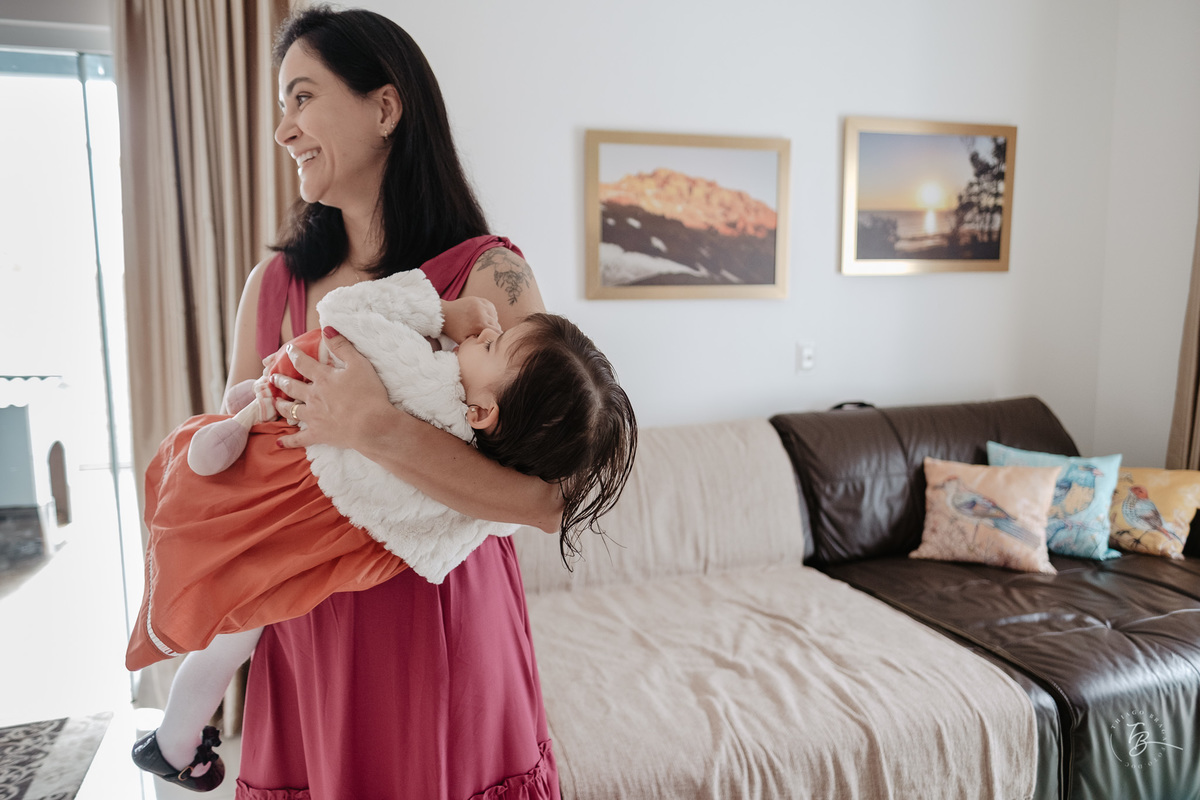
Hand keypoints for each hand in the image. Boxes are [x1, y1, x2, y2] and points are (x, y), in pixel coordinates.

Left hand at [271, 328, 392, 450]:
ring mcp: (313, 416)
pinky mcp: (318, 434)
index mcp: (323, 378)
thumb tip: (327, 329)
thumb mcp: (359, 364)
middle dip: (281, 380)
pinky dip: (288, 441)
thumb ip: (342, 346)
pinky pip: (299, 439)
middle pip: (292, 387)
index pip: (303, 363)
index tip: (288, 350)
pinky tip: (279, 442)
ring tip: (275, 401)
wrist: (372, 425)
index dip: (295, 355)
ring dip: (282, 405)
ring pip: (291, 410)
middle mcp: (313, 396)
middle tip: (273, 377)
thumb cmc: (368, 393)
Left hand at [440, 296, 499, 343]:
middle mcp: (482, 313)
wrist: (444, 313)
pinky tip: (485, 317)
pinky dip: (490, 312)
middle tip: (489, 334)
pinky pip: (490, 307)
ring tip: (487, 326)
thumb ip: (475, 345)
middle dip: (494, 329)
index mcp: (479, 324)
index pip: (496, 332)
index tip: (493, 340)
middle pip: (496, 323)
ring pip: (494, 315)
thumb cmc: (453, 330)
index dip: (496, 337)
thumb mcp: (462, 341)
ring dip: (493, 321)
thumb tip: (487, 349)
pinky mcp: (478, 300)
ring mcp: (480, 305)